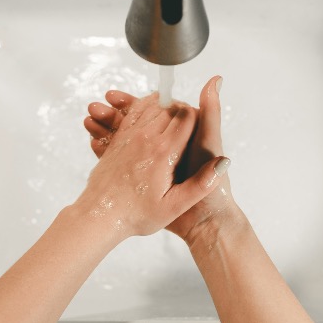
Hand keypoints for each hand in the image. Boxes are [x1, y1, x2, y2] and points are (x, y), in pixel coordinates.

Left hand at [78, 92, 228, 238]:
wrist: (99, 216)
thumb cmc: (137, 215)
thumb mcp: (174, 206)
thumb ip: (201, 185)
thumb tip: (223, 163)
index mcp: (164, 152)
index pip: (187, 116)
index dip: (198, 116)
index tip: (200, 126)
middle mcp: (146, 138)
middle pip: (170, 107)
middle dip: (182, 111)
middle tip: (189, 123)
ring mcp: (130, 136)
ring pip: (151, 106)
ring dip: (164, 107)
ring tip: (172, 118)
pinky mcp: (118, 140)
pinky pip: (133, 113)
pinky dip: (144, 109)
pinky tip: (150, 118)